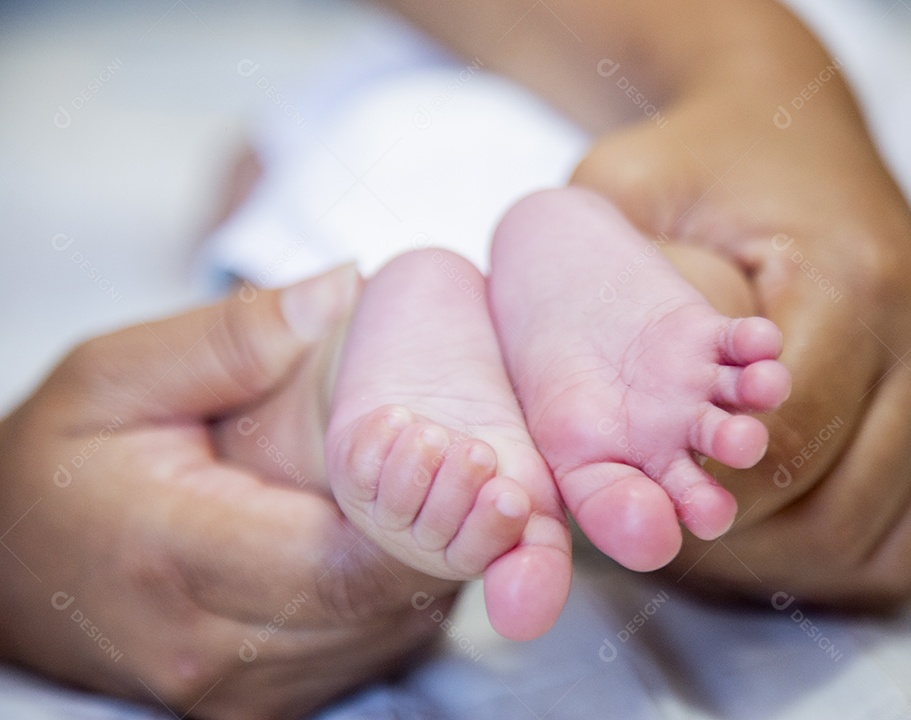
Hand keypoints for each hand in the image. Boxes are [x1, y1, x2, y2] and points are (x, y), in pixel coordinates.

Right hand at [0, 267, 455, 719]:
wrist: (7, 574)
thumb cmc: (57, 470)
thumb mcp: (115, 377)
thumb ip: (232, 337)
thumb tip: (343, 288)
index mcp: (176, 560)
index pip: (337, 565)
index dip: (425, 523)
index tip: (484, 470)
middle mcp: (215, 649)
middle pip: (377, 607)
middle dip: (454, 545)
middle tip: (512, 483)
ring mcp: (241, 691)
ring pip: (381, 637)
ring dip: (439, 573)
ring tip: (486, 504)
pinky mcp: (259, 699)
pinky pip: (363, 651)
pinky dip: (405, 598)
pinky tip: (428, 540)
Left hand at [570, 5, 910, 607]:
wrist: (791, 128)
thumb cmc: (697, 165)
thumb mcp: (625, 190)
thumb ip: (594, 283)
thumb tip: (573, 406)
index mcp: (852, 283)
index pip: (785, 448)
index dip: (705, 491)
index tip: (647, 490)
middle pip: (838, 513)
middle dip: (744, 543)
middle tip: (675, 525)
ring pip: (882, 543)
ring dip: (792, 563)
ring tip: (721, 533)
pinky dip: (850, 558)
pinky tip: (783, 533)